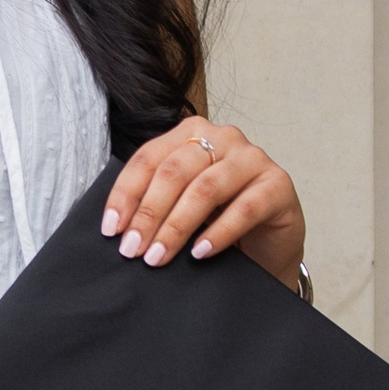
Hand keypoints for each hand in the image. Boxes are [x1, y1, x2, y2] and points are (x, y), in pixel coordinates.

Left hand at [103, 116, 305, 288]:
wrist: (269, 243)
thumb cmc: (220, 219)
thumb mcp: (181, 205)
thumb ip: (155, 202)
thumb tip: (117, 228)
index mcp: (191, 134)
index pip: (149, 158)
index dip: (125, 194)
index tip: (110, 229)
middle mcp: (222, 137)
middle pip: (174, 172)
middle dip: (148, 214)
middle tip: (133, 249)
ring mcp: (252, 158)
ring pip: (205, 188)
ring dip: (177, 227)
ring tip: (158, 256)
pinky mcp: (278, 184)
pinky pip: (244, 208)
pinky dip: (218, 233)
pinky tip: (200, 253)